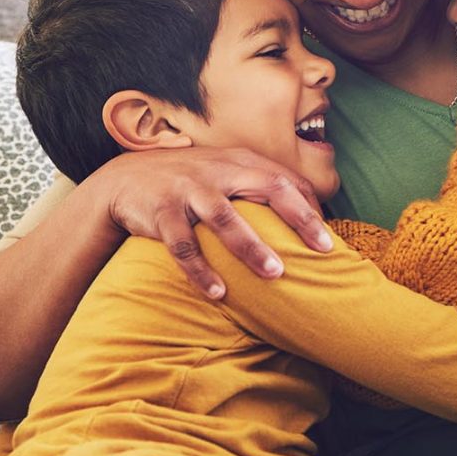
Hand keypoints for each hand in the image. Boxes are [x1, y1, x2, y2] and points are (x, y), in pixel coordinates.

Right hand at [90, 147, 330, 298]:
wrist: (126, 179)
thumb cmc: (190, 182)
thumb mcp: (224, 173)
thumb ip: (259, 187)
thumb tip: (307, 216)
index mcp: (239, 162)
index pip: (285, 179)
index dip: (310, 205)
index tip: (330, 236)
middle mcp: (218, 171)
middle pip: (267, 187)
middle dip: (298, 217)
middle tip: (323, 249)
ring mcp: (188, 190)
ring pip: (224, 217)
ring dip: (251, 246)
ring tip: (275, 274)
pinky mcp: (161, 212)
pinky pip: (183, 245)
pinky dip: (200, 271)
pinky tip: (219, 294)